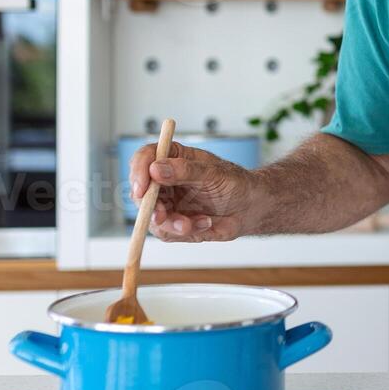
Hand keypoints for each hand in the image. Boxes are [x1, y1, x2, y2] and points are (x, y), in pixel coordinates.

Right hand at [128, 141, 255, 241]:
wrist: (249, 208)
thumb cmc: (235, 183)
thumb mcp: (213, 173)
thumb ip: (185, 171)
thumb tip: (156, 169)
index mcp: (174, 157)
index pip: (145, 157)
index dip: (139, 171)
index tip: (142, 187)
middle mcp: (165, 179)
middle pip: (140, 191)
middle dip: (149, 207)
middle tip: (161, 216)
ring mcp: (167, 202)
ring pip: (150, 216)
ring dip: (171, 223)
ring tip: (191, 223)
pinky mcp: (173, 223)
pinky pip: (166, 232)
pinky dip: (185, 230)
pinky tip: (204, 223)